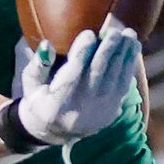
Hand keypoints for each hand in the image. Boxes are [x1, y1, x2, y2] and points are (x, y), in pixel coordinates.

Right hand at [9, 21, 142, 147]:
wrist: (54, 132)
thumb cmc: (40, 99)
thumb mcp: (31, 84)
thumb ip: (37, 65)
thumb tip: (47, 45)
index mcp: (55, 105)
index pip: (72, 75)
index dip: (82, 53)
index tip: (89, 34)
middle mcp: (79, 111)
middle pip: (97, 75)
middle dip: (108, 50)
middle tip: (115, 31)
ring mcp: (98, 113)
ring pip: (115, 79)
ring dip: (124, 55)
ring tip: (129, 34)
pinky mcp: (111, 113)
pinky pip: (123, 85)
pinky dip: (128, 65)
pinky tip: (132, 48)